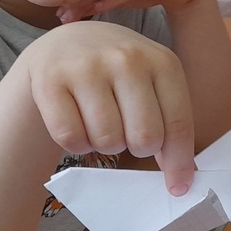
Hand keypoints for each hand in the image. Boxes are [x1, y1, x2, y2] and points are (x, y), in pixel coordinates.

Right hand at [21, 21, 195, 194]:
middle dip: (138, 148)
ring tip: (102, 124)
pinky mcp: (50, 79)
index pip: (178, 125)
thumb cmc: (118, 75)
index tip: (178, 188)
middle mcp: (127, 58)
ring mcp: (87, 66)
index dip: (178, 163)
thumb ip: (170, 125)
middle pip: (145, 138)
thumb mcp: (153, 85)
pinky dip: (76, 143)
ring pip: (107, 141)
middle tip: (127, 134)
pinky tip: (77, 122)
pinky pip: (70, 137)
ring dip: (105, 145)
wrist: (67, 42)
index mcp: (162, 61)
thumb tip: (180, 180)